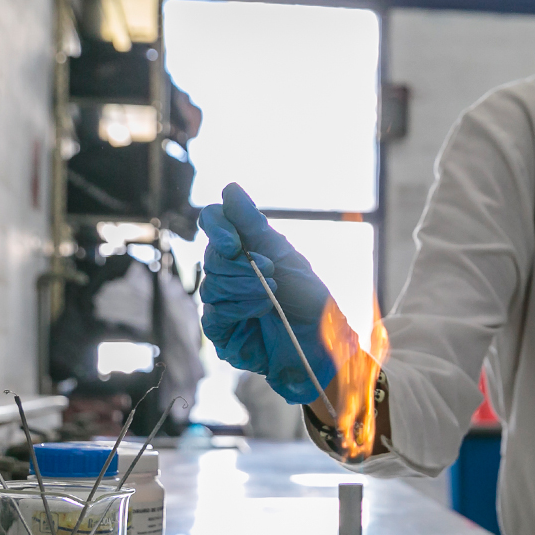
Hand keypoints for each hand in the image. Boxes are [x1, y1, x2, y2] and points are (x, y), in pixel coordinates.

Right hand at [199, 183, 355, 403]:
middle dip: (240, 265)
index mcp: (244, 249)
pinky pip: (214, 315)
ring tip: (272, 295)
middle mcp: (229, 273)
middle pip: (211, 256)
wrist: (323, 345)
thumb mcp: (285, 256)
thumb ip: (253, 225)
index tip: (235, 243)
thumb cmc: (310, 300)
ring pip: (211, 286)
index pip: (213, 222)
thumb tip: (230, 189)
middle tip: (272, 273)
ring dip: (244, 288)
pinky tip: (262, 311)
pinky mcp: (222, 333)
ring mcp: (222, 303)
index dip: (217, 228)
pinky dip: (239, 309)